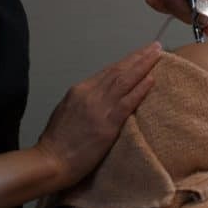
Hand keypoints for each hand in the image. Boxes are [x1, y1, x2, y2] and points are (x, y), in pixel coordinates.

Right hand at [35, 42, 161, 187]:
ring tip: (157, 54)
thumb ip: (84, 101)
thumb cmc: (57, 142)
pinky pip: (127, 102)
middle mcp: (90, 94)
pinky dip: (140, 89)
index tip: (140, 54)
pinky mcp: (107, 124)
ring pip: (125, 81)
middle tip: (155, 46)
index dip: (126, 61)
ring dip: (143, 66)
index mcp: (79, 90)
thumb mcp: (66, 111)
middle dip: (138, 57)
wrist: (50, 162)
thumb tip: (100, 95)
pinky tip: (151, 79)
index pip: (108, 72)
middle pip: (119, 71)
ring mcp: (99, 108)